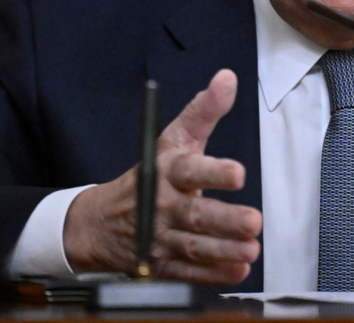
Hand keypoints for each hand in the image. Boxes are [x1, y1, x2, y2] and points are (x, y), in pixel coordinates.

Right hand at [63, 69, 262, 282]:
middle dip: (225, 220)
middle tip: (254, 220)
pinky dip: (211, 274)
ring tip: (250, 250)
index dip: (213, 171)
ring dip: (223, 250)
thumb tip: (227, 78)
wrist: (99, 221)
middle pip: (194, 215)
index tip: (238, 173)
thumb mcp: (174, 138)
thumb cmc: (149, 175)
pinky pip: (186, 272)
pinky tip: (236, 271)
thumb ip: (204, 111)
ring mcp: (159, 238)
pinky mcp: (159, 265)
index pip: (189, 170)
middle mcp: (161, 205)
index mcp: (166, 171)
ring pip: (193, 247)